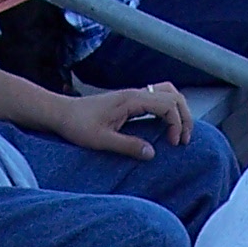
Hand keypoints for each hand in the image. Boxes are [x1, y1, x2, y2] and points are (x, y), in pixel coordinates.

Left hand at [54, 82, 194, 156]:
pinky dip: (169, 109)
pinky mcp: (130, 100)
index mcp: (131, 100)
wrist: (62, 113)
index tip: (174, 144)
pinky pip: (158, 97)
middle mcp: (135, 93)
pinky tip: (166, 126)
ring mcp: (134, 94)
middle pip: (174, 95)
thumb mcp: (101, 140)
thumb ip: (128, 146)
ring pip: (168, 93)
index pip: (168, 105)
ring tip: (179, 132)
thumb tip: (152, 153)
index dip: (177, 124)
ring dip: (179, 110)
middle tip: (184, 140)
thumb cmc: (78, 125)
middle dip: (185, 117)